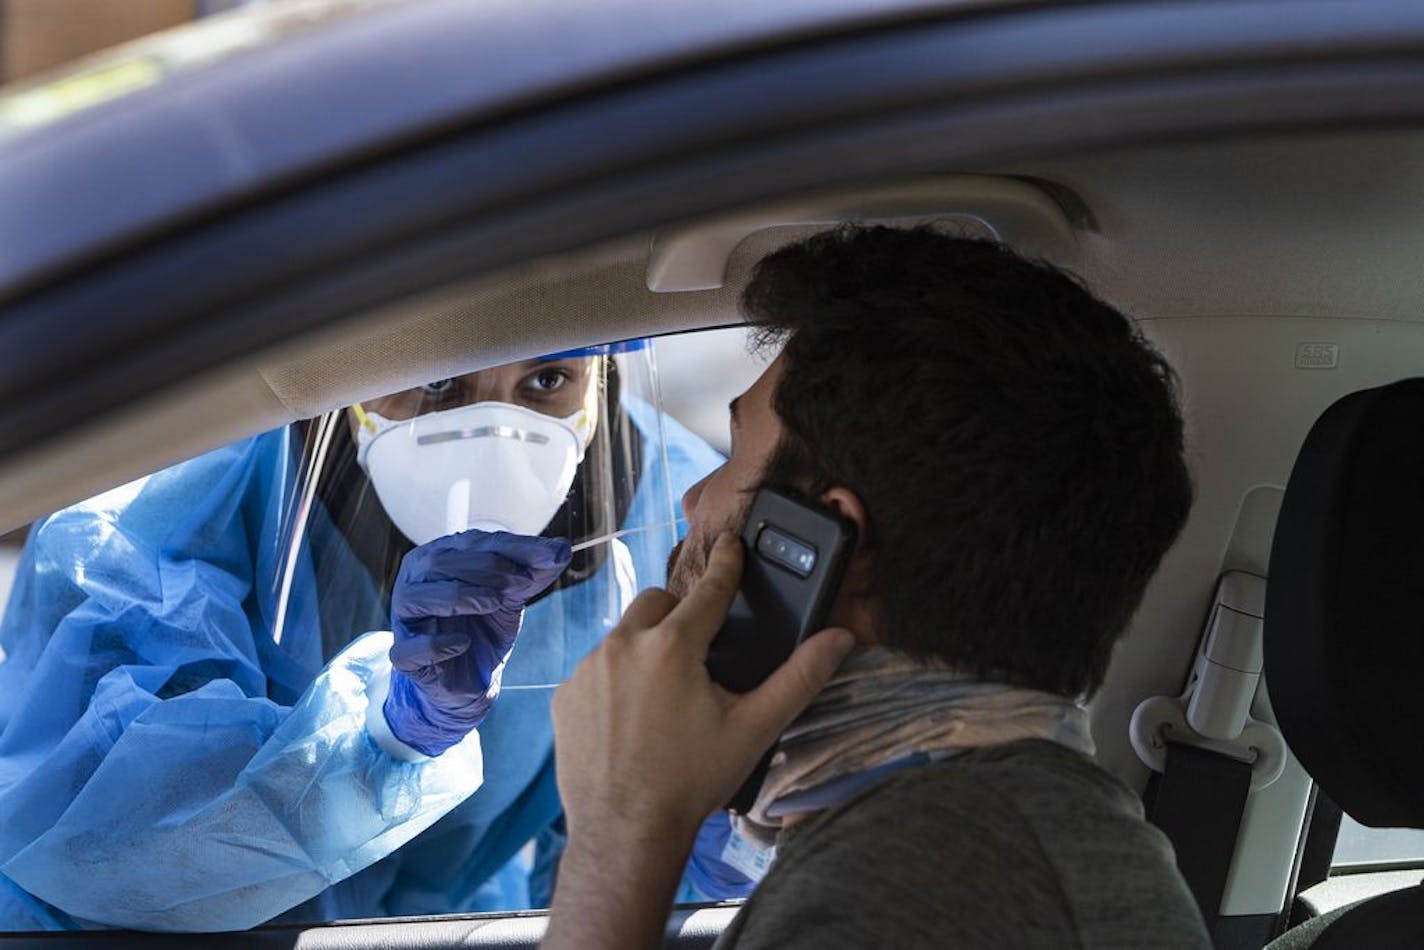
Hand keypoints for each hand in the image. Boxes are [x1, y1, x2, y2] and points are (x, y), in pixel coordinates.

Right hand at [383, 529, 571, 755]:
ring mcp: (406, 620)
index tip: (551, 557)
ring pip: (417, 597)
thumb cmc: (485, 627)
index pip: (473, 542)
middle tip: (521, 582)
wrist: (473, 680)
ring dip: (460, 595)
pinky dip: (436, 644)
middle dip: (486, 568)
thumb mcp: (514, 595)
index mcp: (440, 558)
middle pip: (440, 562)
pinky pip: (409, 648)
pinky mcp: (405, 656)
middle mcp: (416, 583)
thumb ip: (535, 571)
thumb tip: (562, 548)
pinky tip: (462, 643)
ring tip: (495, 602)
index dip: (514, 548)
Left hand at [551, 531, 854, 861]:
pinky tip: (631, 718)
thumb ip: (799, 678)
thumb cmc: (692, 780)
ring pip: (624, 635)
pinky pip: (596, 670)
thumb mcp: (754, 728)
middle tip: (698, 652)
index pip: (709, 589)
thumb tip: (839, 639)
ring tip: (665, 693)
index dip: (727, 564)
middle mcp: (624, 645)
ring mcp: (589, 669)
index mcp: (673, 645)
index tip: (731, 543)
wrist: (625, 832)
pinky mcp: (566, 695)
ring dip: (646, 649)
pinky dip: (615, 681)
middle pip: (658, 603)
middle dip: (680, 616)